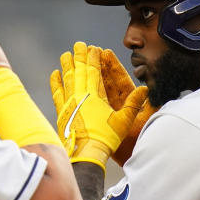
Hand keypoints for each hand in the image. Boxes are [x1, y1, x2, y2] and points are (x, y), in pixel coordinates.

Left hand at [50, 42, 147, 168]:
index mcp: (95, 95)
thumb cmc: (106, 139)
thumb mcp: (123, 122)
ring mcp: (69, 103)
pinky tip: (55, 74)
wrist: (85, 154)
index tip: (92, 47)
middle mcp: (80, 96)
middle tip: (78, 45)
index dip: (93, 57)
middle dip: (79, 57)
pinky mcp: (61, 113)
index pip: (93, 71)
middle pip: (79, 71)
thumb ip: (133, 104)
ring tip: (65, 55)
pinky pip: (57, 93)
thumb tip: (145, 90)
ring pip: (67, 79)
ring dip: (66, 66)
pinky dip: (56, 83)